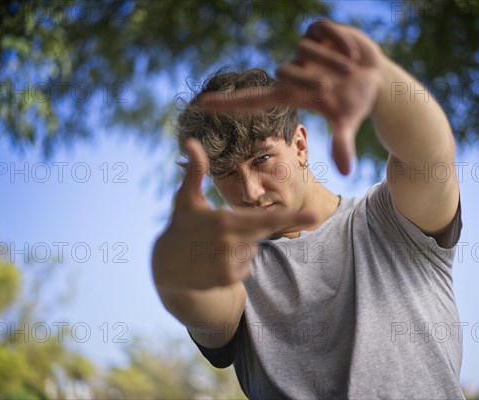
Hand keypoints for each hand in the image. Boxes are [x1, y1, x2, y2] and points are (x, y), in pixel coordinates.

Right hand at [152, 139, 315, 290]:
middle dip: (252, 227)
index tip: (314, 215)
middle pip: (262, 232)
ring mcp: (229, 263)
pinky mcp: (228, 279)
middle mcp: (229, 243)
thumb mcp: (186, 198)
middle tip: (224, 229)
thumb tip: (190, 141)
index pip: (265, 218)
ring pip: (254, 249)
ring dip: (242, 246)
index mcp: (224, 220)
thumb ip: (195, 170)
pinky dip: (237, 262)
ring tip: (216, 245)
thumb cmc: (180, 225)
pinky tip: (216, 259)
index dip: (291, 217)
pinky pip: (247, 266)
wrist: (165, 266)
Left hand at [200, 20, 386, 174]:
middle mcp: (292, 72)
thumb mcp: (347, 121)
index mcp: (292, 94)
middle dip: (314, 77)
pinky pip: (320, 29)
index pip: (252, 99)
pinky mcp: (317, 31)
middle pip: (284, 70)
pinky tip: (351, 51)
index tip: (201, 105)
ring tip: (350, 67)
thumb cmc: (356, 103)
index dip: (228, 103)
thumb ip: (342, 143)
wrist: (376, 77)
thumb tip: (346, 172)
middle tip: (337, 81)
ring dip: (332, 60)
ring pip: (304, 49)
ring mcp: (303, 51)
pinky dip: (339, 40)